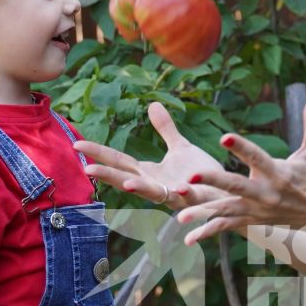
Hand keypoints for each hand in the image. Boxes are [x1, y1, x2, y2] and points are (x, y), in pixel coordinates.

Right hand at [74, 102, 223, 210]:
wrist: (228, 192)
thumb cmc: (201, 175)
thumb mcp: (181, 148)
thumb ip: (166, 129)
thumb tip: (151, 105)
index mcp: (150, 173)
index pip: (119, 161)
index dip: (98, 153)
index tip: (77, 145)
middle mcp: (158, 186)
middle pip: (127, 179)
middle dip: (108, 175)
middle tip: (88, 169)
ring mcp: (175, 195)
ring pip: (154, 194)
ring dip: (141, 189)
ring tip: (127, 184)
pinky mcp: (197, 200)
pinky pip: (188, 199)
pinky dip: (183, 195)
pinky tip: (179, 189)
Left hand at [172, 91, 305, 244]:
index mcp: (279, 173)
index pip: (257, 157)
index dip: (242, 148)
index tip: (224, 138)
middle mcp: (266, 194)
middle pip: (236, 185)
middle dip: (213, 180)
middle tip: (190, 174)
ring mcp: (258, 210)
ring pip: (227, 210)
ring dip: (203, 213)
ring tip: (180, 215)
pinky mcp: (253, 221)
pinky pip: (228, 226)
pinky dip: (209, 231)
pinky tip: (189, 238)